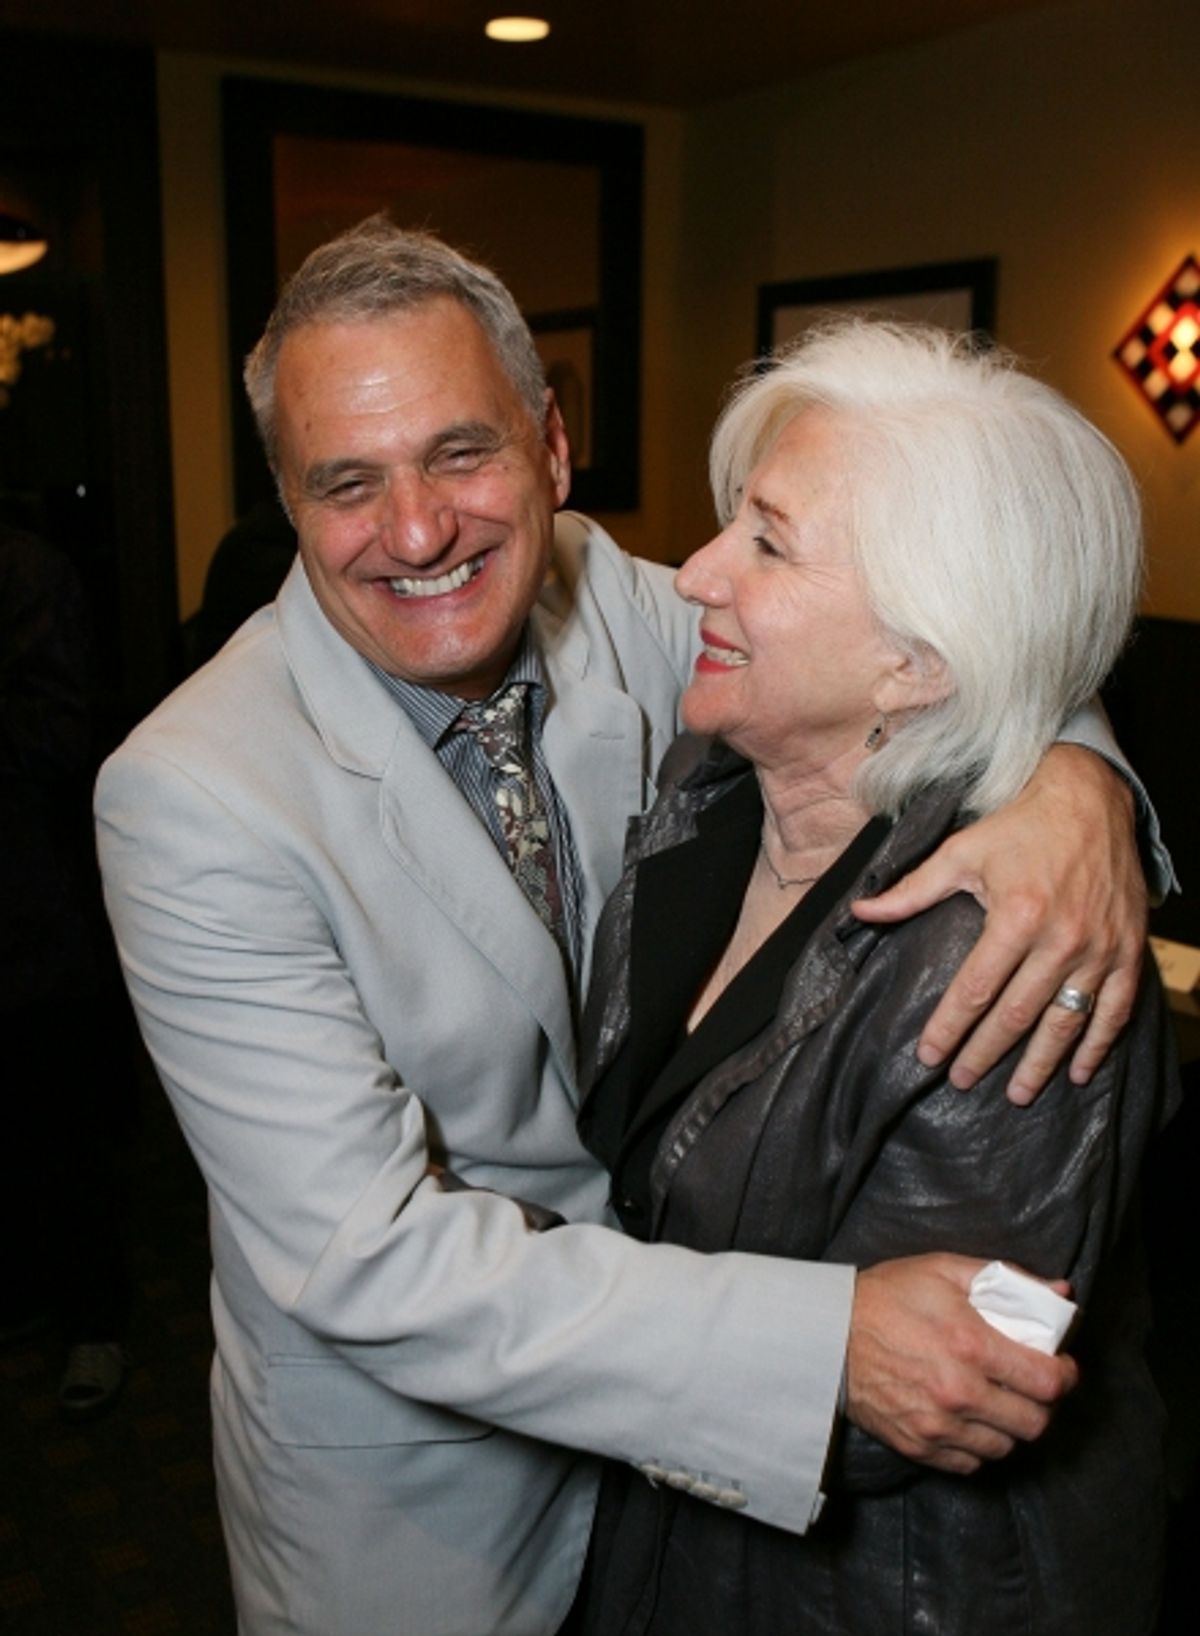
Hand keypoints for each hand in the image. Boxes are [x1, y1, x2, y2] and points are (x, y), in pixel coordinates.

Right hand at [846, 1255, 1076, 1473]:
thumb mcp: (943, 1270)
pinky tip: (970, 1419)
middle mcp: (960, 1392)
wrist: (825, 1333)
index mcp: (972, 1345)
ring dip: (1011, 1426)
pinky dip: (979, 1445)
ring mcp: (938, 1425)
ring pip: (1005, 1447)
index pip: (1048, 1382)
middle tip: (1032, 1385)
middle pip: (1034, 1423)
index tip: (1062, 1367)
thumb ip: (1006, 1279)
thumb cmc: (887, 1296)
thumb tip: (1061, 1292)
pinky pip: (971, 1463)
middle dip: (1042, 1404)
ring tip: (1000, 1402)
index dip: (1066, 1376)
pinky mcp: (918, 1445)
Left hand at [852, 746, 1146, 1103]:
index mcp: (1016, 917)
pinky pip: (1115, 1009)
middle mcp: (1060, 939)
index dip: (949, 1028)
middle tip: (962, 1082)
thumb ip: (910, 890)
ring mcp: (1098, 949)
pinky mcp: (1127, 951)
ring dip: (1040, 1064)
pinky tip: (1078, 1072)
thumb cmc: (1018, 827)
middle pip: (1016, 1015)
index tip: (929, 1057)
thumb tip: (858, 911)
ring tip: (1018, 1095)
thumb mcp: (960, 852)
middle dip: (985, 1054)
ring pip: (1066, 1022)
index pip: (975, 989)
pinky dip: (1098, 1046)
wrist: (1090, 800)